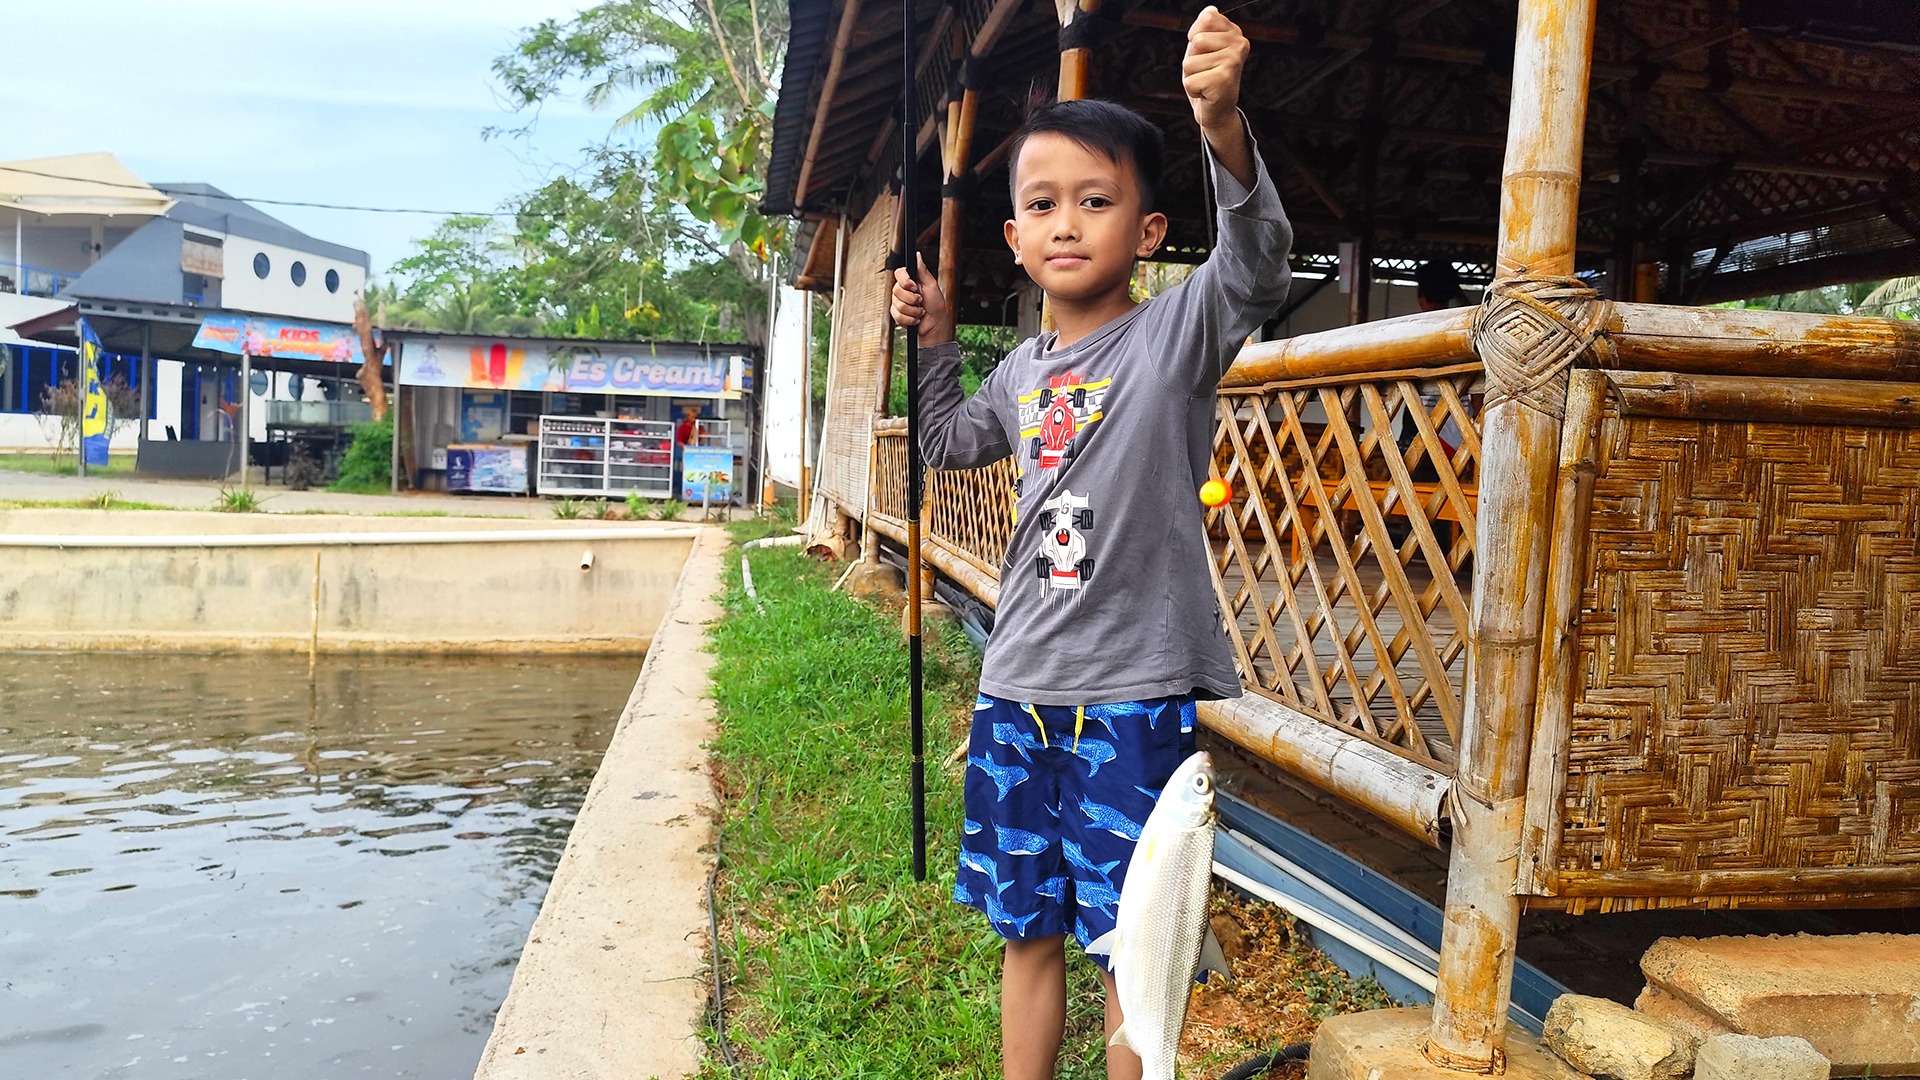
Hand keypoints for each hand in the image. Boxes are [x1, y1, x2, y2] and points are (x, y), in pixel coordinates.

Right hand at [890, 255, 952, 345]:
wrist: (934, 325)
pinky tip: (916, 318)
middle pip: (896, 290)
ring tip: (920, 311)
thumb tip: (917, 255)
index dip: (905, 281)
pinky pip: (897, 315)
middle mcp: (902, 290)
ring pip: (897, 304)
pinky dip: (909, 319)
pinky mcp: (896, 314)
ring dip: (912, 310)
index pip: (899, 273)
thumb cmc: (936, 305)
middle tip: (921, 301)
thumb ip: (923, 271)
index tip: (914, 287)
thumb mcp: (932, 285)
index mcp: (910, 280)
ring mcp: (898, 302)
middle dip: (911, 299)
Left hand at [1184, 6, 1249, 133]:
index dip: (1196, 37)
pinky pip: (1189, 81)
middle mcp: (1239, 44)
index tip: (1205, 52)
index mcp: (1235, 33)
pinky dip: (1192, 90)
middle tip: (1206, 72)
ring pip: (1189, 63)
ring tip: (1206, 82)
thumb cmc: (1208, 77)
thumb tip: (1210, 9)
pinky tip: (1206, 93)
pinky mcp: (1224, 80)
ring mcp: (1233, 62)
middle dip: (1192, 60)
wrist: (1218, 110)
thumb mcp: (1204, 48)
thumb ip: (1205, 27)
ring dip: (1191, 76)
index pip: (1206, 18)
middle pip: (1196, 41)